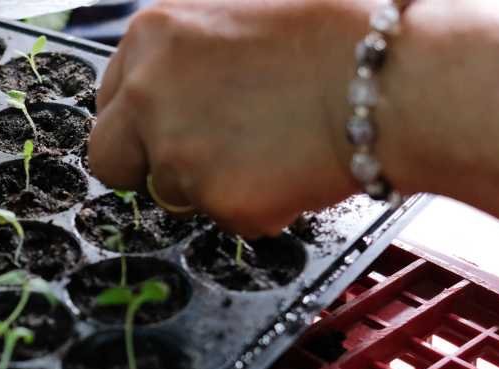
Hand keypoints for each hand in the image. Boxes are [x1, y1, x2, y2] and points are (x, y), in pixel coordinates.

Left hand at [89, 0, 498, 244]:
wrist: (391, 81)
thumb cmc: (338, 36)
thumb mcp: (245, 12)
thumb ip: (188, 49)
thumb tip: (170, 84)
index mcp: (152, 35)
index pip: (107, 99)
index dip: (138, 122)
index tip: (161, 130)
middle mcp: (148, 92)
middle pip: (110, 159)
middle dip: (145, 168)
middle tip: (199, 161)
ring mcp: (177, 150)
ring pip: (172, 193)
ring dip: (211, 184)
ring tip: (273, 148)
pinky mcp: (217, 199)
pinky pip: (224, 218)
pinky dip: (256, 206)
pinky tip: (293, 170)